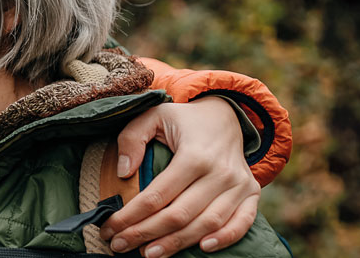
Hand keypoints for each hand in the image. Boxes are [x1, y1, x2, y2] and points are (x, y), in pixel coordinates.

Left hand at [101, 97, 259, 257]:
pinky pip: (242, 223)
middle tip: (119, 245)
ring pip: (206, 224)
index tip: (109, 228)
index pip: (157, 195)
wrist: (225, 116)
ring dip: (176, 243)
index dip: (130, 216)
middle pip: (179, 215)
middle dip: (145, 234)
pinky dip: (226, 238)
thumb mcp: (153, 116)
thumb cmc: (183, 121)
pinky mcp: (251, 193)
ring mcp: (239, 185)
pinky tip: (202, 248)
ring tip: (149, 253)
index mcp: (194, 154)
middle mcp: (220, 172)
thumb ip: (132, 138)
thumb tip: (123, 172)